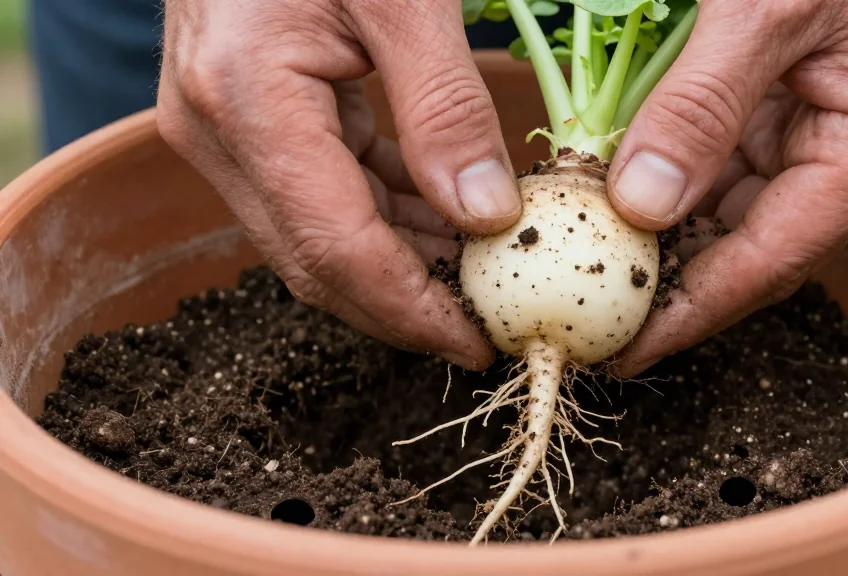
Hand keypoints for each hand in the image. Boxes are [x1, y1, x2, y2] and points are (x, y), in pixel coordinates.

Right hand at [157, 0, 523, 369]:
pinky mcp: (246, 128)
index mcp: (245, 101)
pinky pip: (322, 199)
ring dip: (403, 268)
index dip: (412, 309)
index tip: (481, 342)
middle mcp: (215, 133)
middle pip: (317, 264)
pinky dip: (388, 222)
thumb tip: (489, 218)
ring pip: (319, 241)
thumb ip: (444, 106)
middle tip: (490, 326)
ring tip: (484, 278)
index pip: (334, 247)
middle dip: (408, 306)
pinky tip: (448, 225)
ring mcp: (223, 135)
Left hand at [606, 0, 847, 376]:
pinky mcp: (790, 120)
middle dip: (670, 288)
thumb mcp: (764, 7)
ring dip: (662, 243)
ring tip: (589, 275)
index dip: (692, 312)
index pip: (772, 259)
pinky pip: (723, 174)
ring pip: (730, 217)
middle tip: (592, 322)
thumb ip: (703, 105)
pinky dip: (669, 191)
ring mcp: (823, 142)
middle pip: (750, 251)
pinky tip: (615, 210)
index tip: (624, 351)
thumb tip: (640, 206)